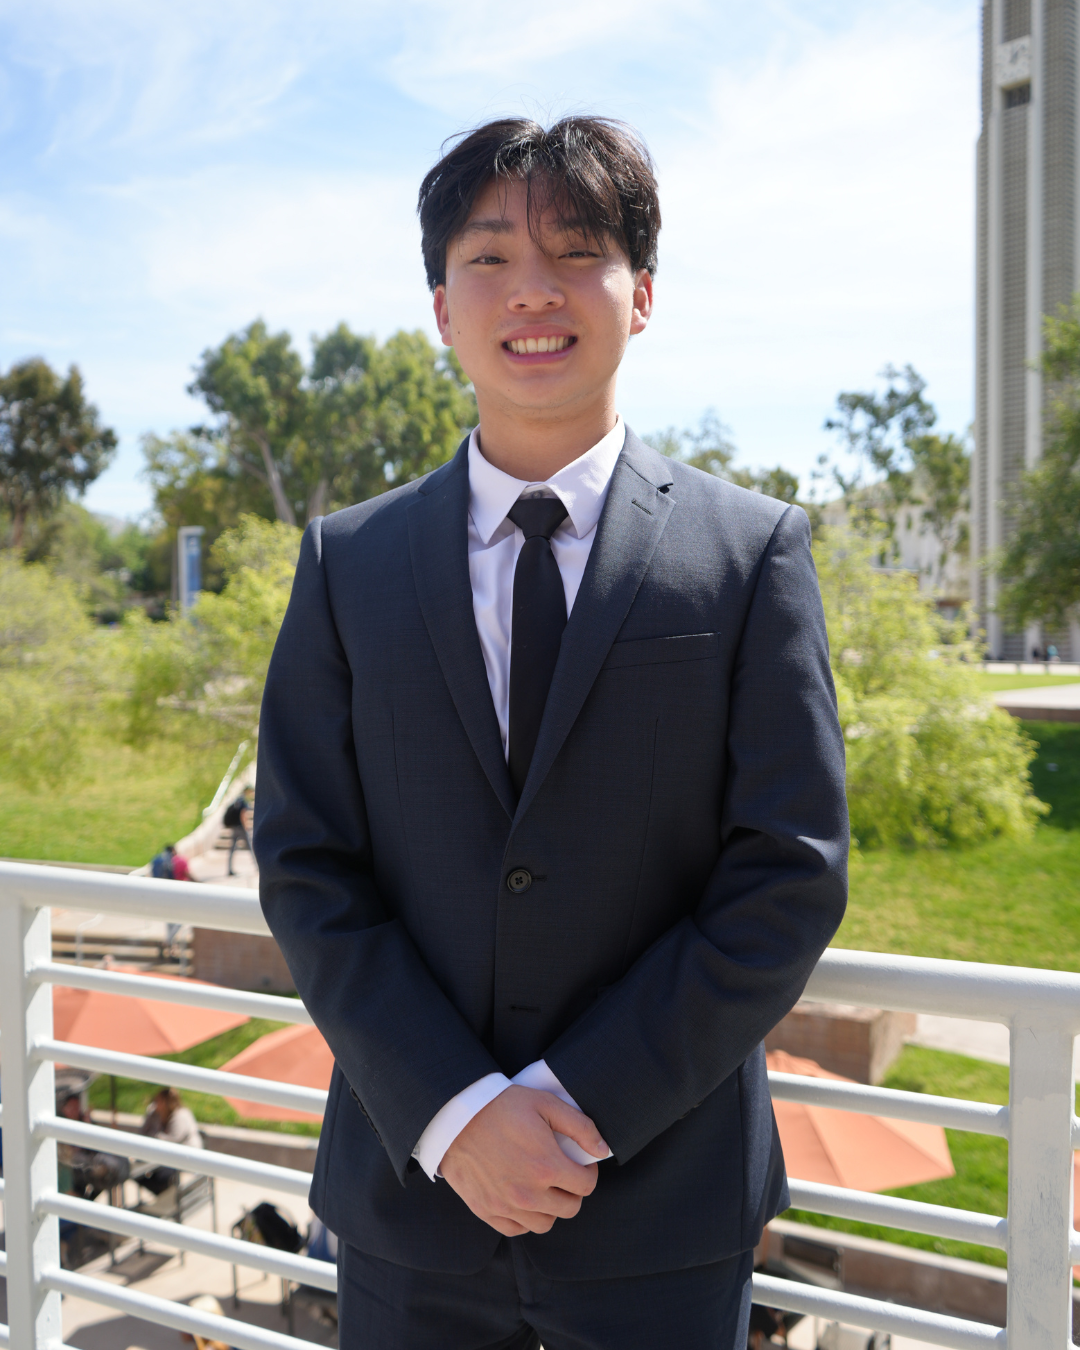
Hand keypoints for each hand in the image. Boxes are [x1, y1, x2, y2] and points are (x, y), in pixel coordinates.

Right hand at [440, 1085, 607, 1235]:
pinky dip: (525, 1218)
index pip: (586, 1185)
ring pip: (545, 1224)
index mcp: (547, 1166)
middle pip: (569, 1208)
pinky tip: (522, 1198)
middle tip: (562, 1173)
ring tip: (543, 1187)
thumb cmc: (502, 1106)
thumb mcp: (545, 1104)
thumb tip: (603, 1151)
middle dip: (572, 1191)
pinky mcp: (487, 1211)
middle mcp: (529, 1194)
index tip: (580, 1162)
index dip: (588, 1172)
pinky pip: (517, 1229)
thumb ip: (580, 1127)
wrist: (455, 1116)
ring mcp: (506, 1206)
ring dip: (550, 1208)